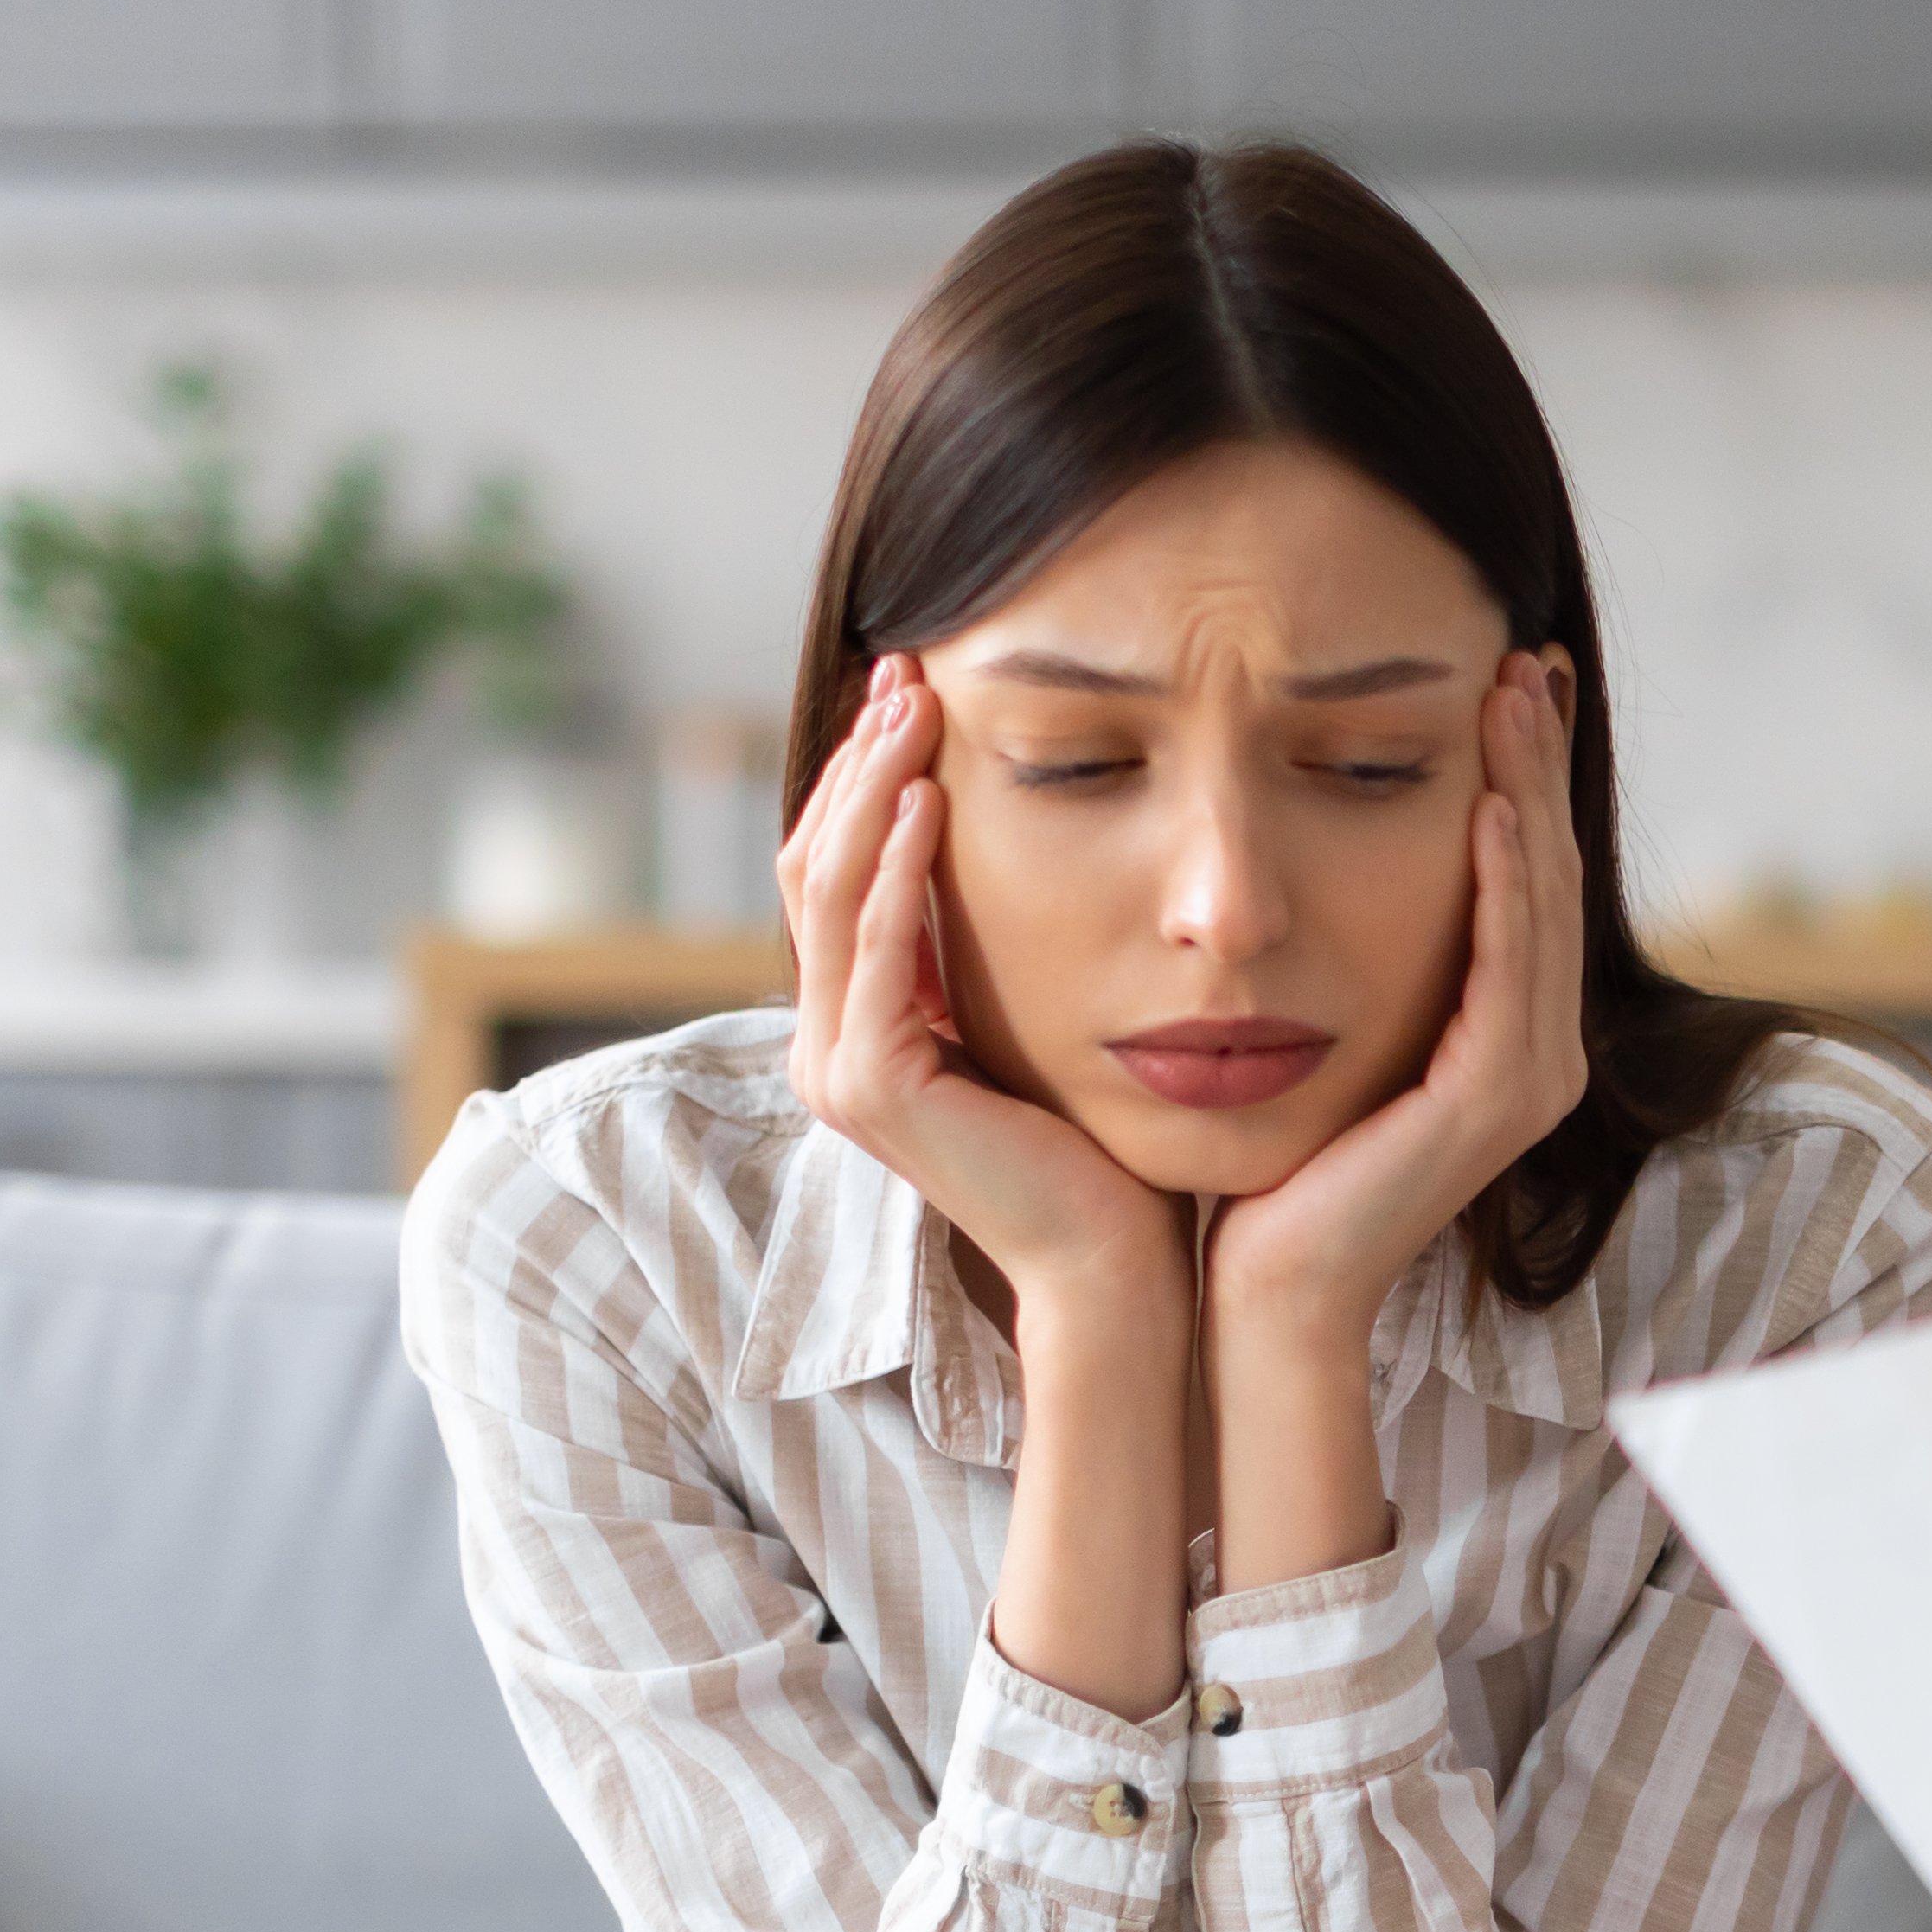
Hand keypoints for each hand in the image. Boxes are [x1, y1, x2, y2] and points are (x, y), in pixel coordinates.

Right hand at [782, 652, 1179, 1315]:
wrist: (1117, 1260)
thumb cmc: (1099, 1144)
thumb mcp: (1034, 1012)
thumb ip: (990, 945)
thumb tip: (997, 831)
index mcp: (859, 1025)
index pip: (836, 870)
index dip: (865, 776)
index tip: (913, 689)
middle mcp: (828, 1044)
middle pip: (814, 863)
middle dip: (859, 761)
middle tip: (905, 671)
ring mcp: (837, 1068)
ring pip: (830, 892)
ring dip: (874, 790)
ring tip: (916, 709)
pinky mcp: (873, 1087)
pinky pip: (873, 952)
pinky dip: (899, 870)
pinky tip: (936, 802)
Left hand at [1200, 655, 1596, 1344]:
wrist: (1263, 1286)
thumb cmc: (1273, 1160)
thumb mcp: (1323, 1020)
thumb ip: (1351, 946)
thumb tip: (1315, 826)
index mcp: (1505, 1033)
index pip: (1524, 876)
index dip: (1522, 776)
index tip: (1503, 675)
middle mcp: (1538, 1052)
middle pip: (1548, 873)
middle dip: (1538, 762)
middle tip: (1520, 656)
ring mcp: (1529, 1079)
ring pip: (1541, 905)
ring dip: (1529, 796)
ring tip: (1509, 699)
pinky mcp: (1495, 1100)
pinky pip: (1509, 969)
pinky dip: (1502, 885)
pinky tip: (1485, 809)